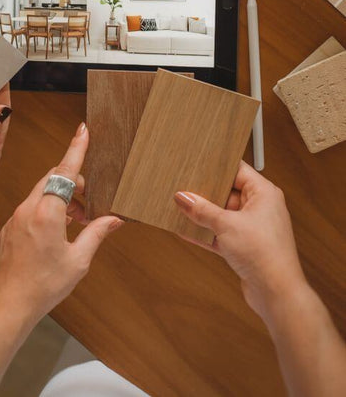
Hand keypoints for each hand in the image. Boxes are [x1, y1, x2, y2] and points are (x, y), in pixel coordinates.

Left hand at [0, 122, 122, 324]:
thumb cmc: (43, 286)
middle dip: (73, 181)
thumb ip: (96, 233)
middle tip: (89, 200)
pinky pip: (31, 206)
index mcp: (47, 212)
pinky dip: (47, 208)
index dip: (76, 149)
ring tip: (76, 221)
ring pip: (42, 192)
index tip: (83, 131)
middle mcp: (28, 208)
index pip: (65, 171)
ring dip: (61, 197)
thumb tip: (114, 219)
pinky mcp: (9, 226)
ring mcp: (16, 216)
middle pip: (53, 178)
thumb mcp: (78, 261)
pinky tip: (57, 230)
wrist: (8, 304)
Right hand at [174, 161, 306, 319]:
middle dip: (205, 192)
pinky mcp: (245, 246)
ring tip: (180, 207)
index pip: (237, 170)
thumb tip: (183, 197)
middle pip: (227, 192)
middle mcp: (260, 208)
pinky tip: (186, 230)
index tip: (196, 164)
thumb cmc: (264, 254)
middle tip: (182, 186)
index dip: (216, 167)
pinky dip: (206, 233)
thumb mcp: (226, 225)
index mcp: (264, 193)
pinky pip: (221, 234)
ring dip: (203, 215)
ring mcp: (252, 228)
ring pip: (222, 214)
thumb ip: (202, 210)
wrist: (277, 293)